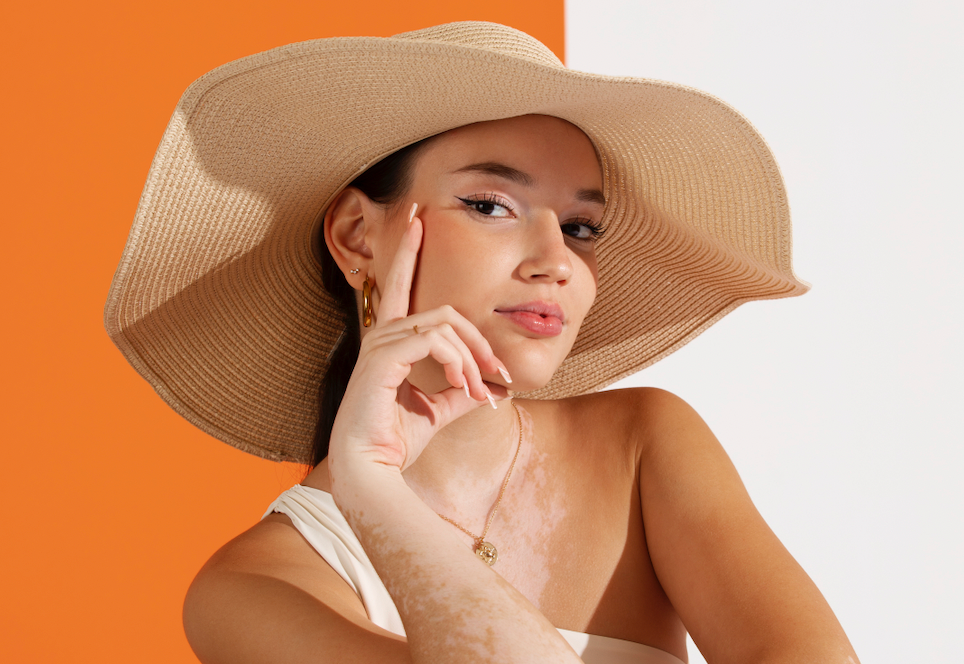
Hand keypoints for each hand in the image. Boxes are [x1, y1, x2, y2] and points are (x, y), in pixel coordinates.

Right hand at [328, 205, 508, 472]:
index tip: (420, 219)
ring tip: (482, 391)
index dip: (409, 251)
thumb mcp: (437, 411)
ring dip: (472, 359)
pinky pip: (435, 341)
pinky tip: (465, 386)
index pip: (399, 286)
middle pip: (444, 313)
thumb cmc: (394, 441)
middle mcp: (382, 335)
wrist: (371, 471)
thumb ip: (460, 391)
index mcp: (389, 342)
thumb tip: (489, 387)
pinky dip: (458, 362)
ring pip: (444, 326)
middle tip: (501, 374)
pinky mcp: (383, 356)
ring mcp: (379, 343)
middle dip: (478, 342)